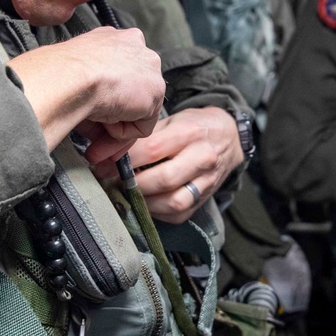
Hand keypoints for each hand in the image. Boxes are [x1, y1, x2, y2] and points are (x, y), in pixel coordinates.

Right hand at [8, 28, 164, 153]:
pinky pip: (142, 125)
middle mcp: (135, 48)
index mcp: (113, 39)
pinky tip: (105, 124)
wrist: (69, 75)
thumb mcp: (74, 74)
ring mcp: (149, 68)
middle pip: (129, 94)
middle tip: (94, 143)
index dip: (105, 100)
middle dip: (112, 122)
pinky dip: (123, 133)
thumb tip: (89, 113)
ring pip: (135, 111)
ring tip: (94, 149)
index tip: (91, 116)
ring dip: (115, 133)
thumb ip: (90, 87)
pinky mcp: (155, 91)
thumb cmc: (60, 73)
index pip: (118, 74)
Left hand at [88, 107, 243, 222]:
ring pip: (173, 202)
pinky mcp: (204, 200)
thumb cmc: (195, 127)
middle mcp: (202, 158)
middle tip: (114, 181)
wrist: (228, 138)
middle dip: (133, 183)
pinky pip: (178, 214)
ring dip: (145, 202)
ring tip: (129, 194)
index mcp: (190, 133)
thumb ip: (146, 136)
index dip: (126, 159)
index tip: (106, 163)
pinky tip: (146, 202)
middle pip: (163, 179)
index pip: (153, 149)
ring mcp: (206, 182)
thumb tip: (112, 153)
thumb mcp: (173, 120)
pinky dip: (157, 212)